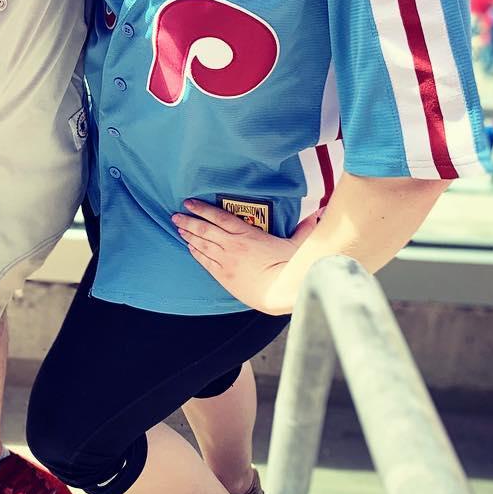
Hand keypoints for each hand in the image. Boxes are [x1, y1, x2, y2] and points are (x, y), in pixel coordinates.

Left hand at [171, 200, 322, 314]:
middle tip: (176, 215)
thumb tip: (316, 215)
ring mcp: (225, 261)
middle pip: (204, 229)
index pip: (218, 216)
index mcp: (245, 232)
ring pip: (201, 244)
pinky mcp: (224, 276)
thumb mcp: (296, 243)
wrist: (279, 291)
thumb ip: (303, 227)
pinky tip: (190, 247)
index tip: (189, 202)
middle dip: (188, 221)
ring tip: (178, 228)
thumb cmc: (288, 266)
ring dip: (188, 235)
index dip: (201, 208)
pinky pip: (205, 261)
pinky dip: (196, 252)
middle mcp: (231, 245)